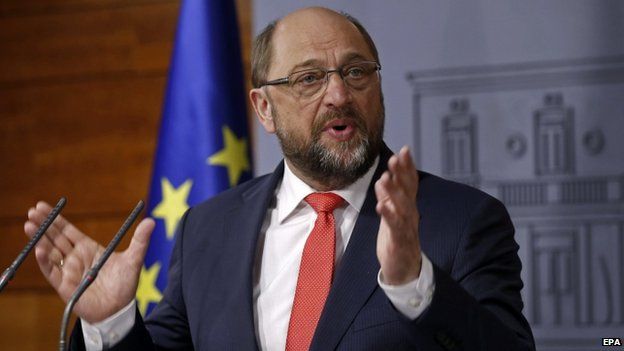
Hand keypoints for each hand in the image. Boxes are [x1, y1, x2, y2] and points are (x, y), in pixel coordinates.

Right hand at [24, 201, 154, 322]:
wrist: (119, 310)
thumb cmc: (125, 284)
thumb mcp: (134, 260)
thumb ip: (140, 241)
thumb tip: (151, 221)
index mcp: (88, 248)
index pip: (68, 230)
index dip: (56, 219)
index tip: (43, 206)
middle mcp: (75, 258)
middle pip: (55, 238)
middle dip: (44, 224)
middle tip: (32, 210)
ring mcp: (69, 271)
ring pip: (50, 252)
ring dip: (39, 238)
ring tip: (30, 224)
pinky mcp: (64, 286)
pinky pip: (51, 272)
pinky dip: (44, 261)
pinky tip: (39, 249)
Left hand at [375, 146, 421, 284]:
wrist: (404, 269)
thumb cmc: (397, 239)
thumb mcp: (393, 215)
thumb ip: (390, 197)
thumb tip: (383, 178)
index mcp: (408, 206)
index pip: (410, 182)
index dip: (408, 166)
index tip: (405, 149)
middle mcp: (410, 214)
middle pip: (407, 190)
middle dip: (402, 173)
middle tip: (396, 157)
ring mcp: (405, 227)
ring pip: (402, 206)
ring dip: (394, 191)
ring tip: (385, 177)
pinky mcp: (398, 240)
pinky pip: (394, 226)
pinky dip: (389, 215)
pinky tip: (382, 205)